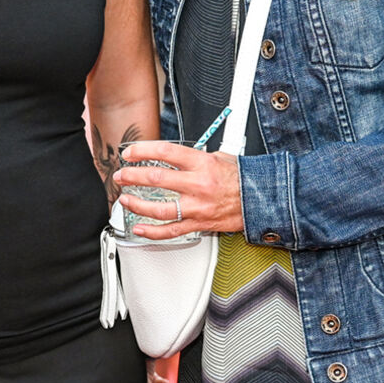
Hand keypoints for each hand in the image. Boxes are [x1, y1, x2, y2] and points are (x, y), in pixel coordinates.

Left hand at [114, 142, 243, 239]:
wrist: (262, 200)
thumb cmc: (242, 178)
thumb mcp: (219, 157)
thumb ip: (194, 157)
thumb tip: (172, 154)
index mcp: (202, 164)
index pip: (165, 152)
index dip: (142, 150)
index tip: (129, 152)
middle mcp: (197, 185)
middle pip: (156, 179)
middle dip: (132, 176)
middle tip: (121, 175)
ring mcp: (197, 207)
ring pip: (159, 208)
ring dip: (136, 204)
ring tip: (124, 199)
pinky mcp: (199, 224)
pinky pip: (171, 231)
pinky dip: (152, 232)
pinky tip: (138, 228)